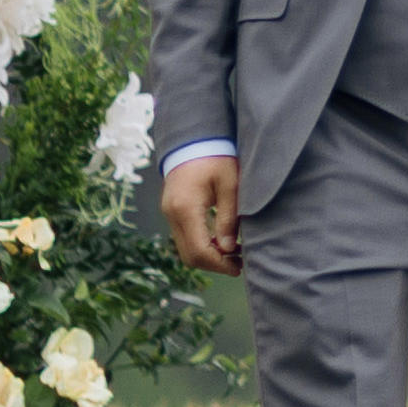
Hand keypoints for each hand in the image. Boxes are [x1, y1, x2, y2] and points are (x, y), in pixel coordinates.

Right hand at [160, 149, 242, 277]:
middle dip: (214, 264)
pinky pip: (184, 237)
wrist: (194, 139)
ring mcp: (168, 213)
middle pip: (189, 255)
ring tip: (234, 252)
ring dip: (208, 255)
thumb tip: (228, 249)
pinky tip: (221, 239)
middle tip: (239, 263)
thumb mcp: (230, 185)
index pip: (199, 250)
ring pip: (185, 249)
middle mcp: (171, 214)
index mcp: (185, 208)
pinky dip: (201, 244)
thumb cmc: (216, 157)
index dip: (219, 264)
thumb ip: (228, 218)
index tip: (239, 267)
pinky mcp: (171, 211)